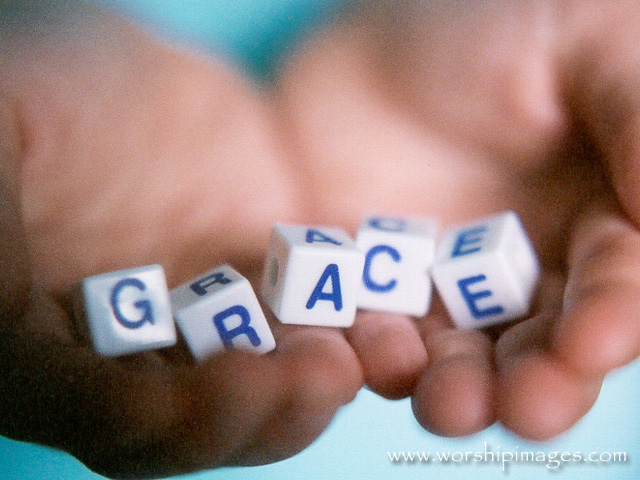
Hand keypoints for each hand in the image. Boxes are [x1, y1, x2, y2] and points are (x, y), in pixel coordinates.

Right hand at [0, 2, 361, 477]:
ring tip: (346, 358)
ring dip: (308, 386)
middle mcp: (134, 345)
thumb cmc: (24, 87)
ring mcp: (207, 311)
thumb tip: (12, 316)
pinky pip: (311, 318)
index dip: (156, 423)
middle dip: (256, 415)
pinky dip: (344, 330)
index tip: (221, 389)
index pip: (101, 418)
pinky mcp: (267, 273)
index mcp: (50, 340)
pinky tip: (374, 318)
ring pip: (262, 382)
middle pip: (194, 424)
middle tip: (313, 379)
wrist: (116, 61)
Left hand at [274, 0, 639, 438]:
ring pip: (458, 356)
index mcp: (597, 220)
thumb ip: (639, 127)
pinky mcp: (372, 282)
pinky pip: (374, 332)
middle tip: (524, 407)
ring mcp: (443, 281)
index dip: (609, 320)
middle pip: (539, 345)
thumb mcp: (592, 45)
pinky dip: (373, 354)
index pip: (615, 288)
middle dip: (536, 381)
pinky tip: (372, 355)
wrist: (373, 32)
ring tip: (446, 402)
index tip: (592, 344)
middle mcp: (524, 267)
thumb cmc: (497, 20)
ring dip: (455, 386)